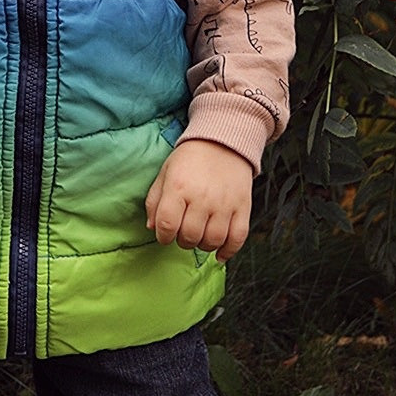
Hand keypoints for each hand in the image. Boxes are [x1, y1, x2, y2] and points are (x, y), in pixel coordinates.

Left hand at [145, 139, 253, 263]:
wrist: (223, 141)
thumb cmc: (191, 159)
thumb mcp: (166, 173)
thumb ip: (155, 201)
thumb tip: (152, 228)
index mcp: (179, 187)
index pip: (167, 225)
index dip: (163, 236)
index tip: (165, 235)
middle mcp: (202, 197)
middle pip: (189, 236)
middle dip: (182, 240)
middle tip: (183, 232)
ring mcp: (224, 203)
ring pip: (212, 240)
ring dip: (203, 245)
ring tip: (200, 236)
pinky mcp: (243, 206)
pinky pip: (237, 238)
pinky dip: (228, 251)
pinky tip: (219, 253)